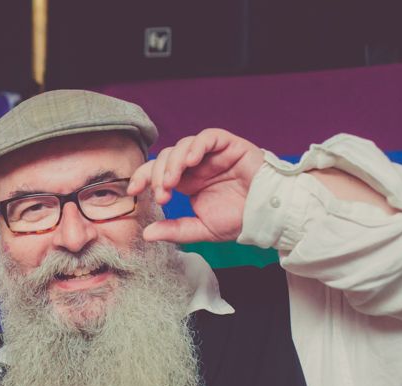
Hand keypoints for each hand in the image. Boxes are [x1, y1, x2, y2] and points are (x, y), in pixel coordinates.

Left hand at [128, 128, 264, 243]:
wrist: (269, 216)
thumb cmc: (239, 221)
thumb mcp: (201, 229)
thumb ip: (175, 230)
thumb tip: (146, 234)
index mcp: (188, 182)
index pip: (157, 172)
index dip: (143, 177)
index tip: (132, 191)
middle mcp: (197, 166)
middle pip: (166, 157)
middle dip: (157, 174)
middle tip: (162, 194)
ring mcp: (212, 154)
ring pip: (183, 146)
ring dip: (173, 162)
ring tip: (173, 181)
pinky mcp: (230, 145)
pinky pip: (208, 137)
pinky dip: (197, 145)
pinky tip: (192, 160)